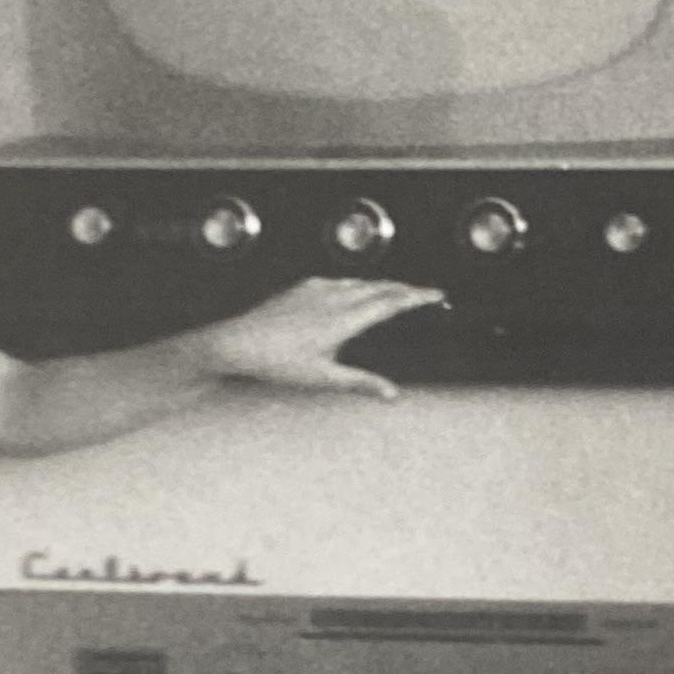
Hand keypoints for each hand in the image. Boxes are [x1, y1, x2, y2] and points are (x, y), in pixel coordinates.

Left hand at [209, 277, 444, 396]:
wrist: (237, 341)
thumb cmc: (276, 361)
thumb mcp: (323, 378)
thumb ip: (360, 383)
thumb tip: (390, 393)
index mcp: (344, 318)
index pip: (391, 301)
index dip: (418, 297)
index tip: (436, 295)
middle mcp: (334, 297)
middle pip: (381, 286)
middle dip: (406, 289)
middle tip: (423, 294)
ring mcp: (317, 288)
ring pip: (360, 281)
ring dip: (383, 285)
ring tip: (396, 293)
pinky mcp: (303, 287)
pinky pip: (340, 280)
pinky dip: (358, 284)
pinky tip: (354, 292)